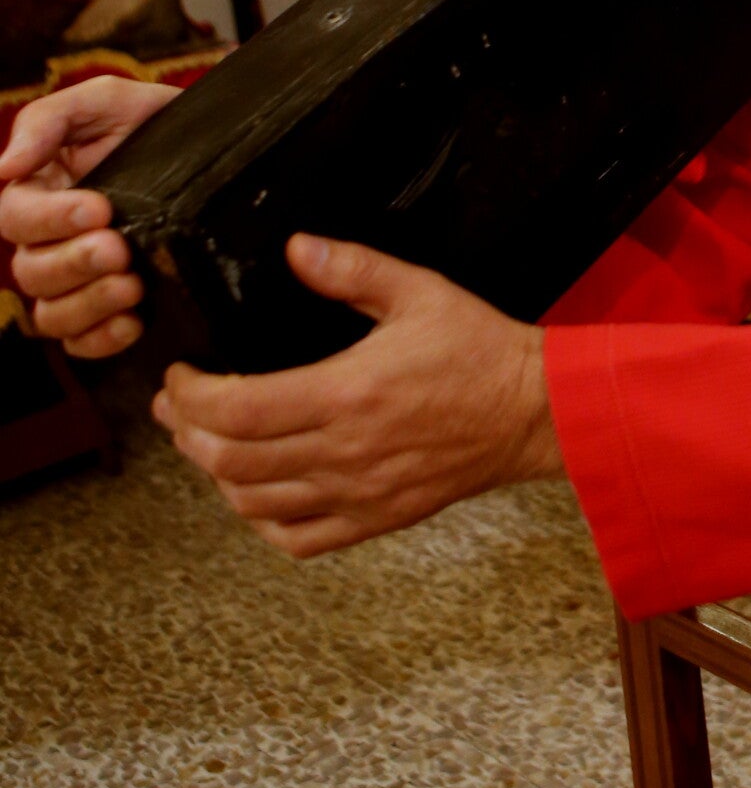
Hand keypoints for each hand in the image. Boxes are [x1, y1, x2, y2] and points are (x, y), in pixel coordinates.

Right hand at [0, 74, 178, 356]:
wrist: (217, 145)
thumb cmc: (151, 121)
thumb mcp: (107, 101)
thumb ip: (49, 121)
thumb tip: (4, 168)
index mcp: (37, 191)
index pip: (15, 217)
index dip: (50, 219)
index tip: (100, 209)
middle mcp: (48, 240)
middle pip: (32, 271)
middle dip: (74, 263)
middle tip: (119, 249)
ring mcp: (77, 279)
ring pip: (52, 314)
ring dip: (88, 304)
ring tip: (131, 286)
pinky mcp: (108, 307)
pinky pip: (82, 343)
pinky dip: (102, 340)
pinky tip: (133, 322)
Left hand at [154, 233, 561, 558]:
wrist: (534, 411)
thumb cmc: (480, 351)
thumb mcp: (418, 291)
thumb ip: (351, 269)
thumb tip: (296, 248)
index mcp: (347, 393)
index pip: (235, 408)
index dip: (191, 394)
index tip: (182, 374)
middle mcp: (344, 451)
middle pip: (230, 460)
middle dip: (188, 432)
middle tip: (179, 406)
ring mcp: (358, 492)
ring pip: (254, 503)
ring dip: (218, 475)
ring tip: (208, 443)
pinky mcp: (376, 519)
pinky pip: (298, 539)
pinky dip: (263, 521)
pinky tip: (258, 492)